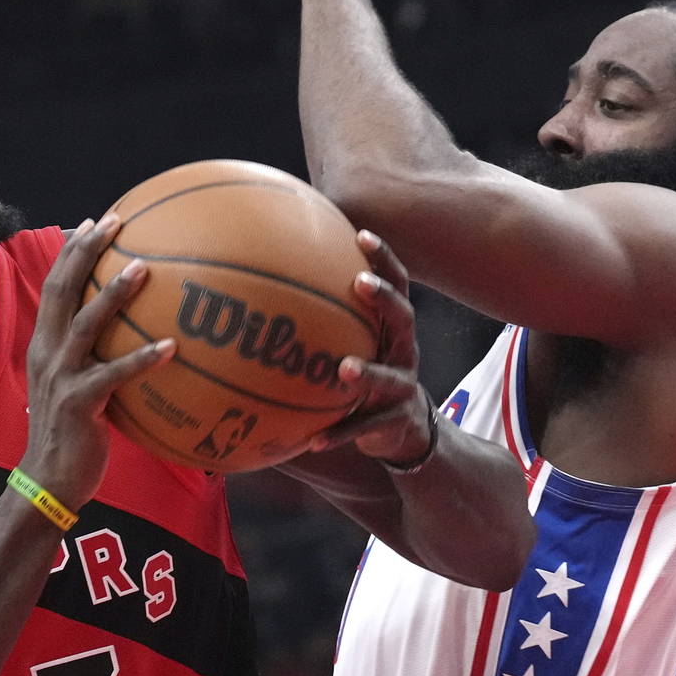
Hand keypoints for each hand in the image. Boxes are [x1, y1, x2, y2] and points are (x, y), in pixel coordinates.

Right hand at [23, 215, 175, 511]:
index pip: (54, 287)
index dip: (70, 252)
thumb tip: (133, 341)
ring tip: (144, 268)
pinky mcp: (79, 403)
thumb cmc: (71, 436)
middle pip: (63, 289)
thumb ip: (94, 360)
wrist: (49, 480)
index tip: (93, 222)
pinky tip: (172, 347)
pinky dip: (142, 359)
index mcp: (44, 345)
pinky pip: (114, 374)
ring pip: (86, 324)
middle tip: (116, 222)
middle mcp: (47, 353)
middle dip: (86, 251)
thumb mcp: (76, 388)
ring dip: (115, 294)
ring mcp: (61, 376)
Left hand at [306, 233, 431, 466]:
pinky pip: (364, 428)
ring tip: (344, 369)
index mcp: (393, 330)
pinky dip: (340, 434)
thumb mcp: (357, 347)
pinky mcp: (394, 422)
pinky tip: (314, 441)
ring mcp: (402, 388)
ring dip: (367, 372)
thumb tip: (271, 290)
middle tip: (361, 283)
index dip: (383, 258)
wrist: (403, 431)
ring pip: (388, 377)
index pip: (396, 284)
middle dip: (384, 298)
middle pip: (404, 318)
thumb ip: (328, 322)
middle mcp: (404, 353)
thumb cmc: (368, 378)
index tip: (360, 234)